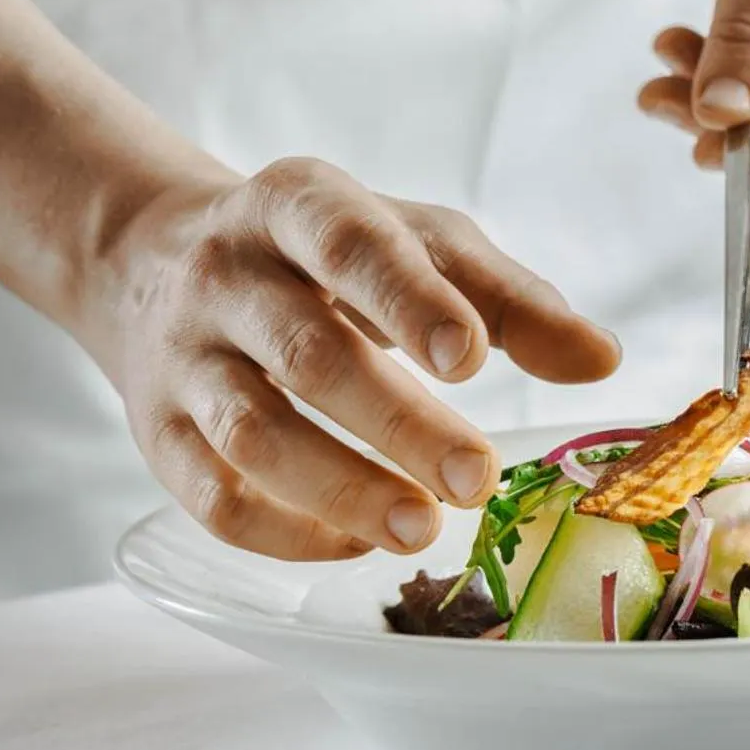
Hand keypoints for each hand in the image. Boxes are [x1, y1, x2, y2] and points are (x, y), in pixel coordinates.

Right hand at [86, 159, 620, 558]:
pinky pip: (212, 496)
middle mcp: (227, 275)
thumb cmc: (321, 255)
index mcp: (297, 205)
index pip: (349, 244)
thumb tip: (602, 359)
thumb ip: (506, 296)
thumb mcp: (413, 242)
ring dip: (341, 490)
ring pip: (252, 434)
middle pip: (307, 355)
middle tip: (475, 481)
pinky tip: (357, 544)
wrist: (147, 259)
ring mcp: (183, 357)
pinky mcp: (156, 432)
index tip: (473, 360)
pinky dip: (287, 531)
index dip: (409, 301)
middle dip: (398, 424)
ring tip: (422, 529)